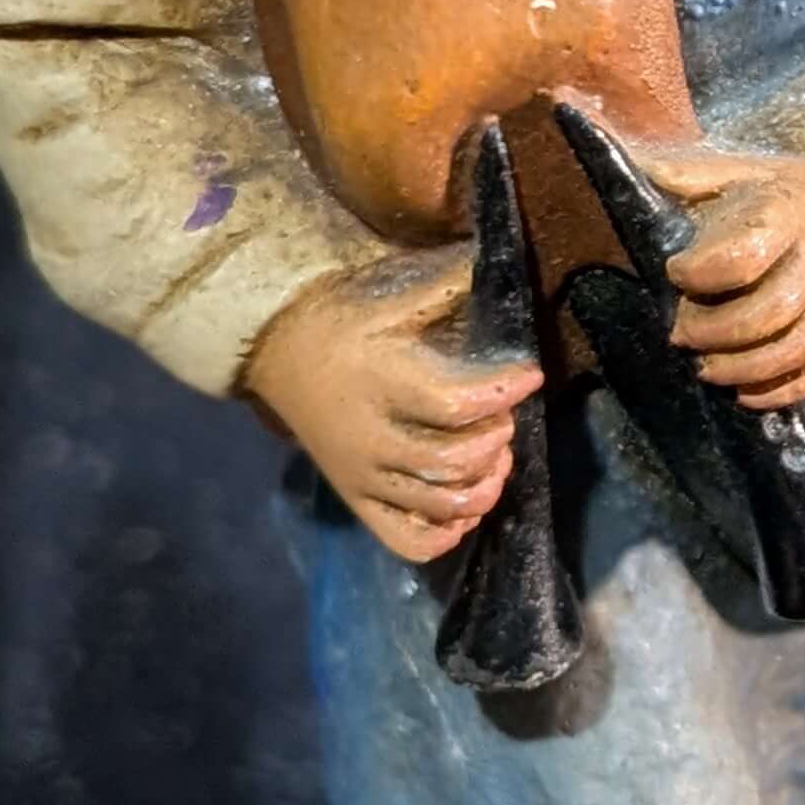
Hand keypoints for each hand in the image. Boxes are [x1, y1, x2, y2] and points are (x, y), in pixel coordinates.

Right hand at [243, 255, 538, 564]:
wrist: (273, 351)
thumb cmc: (339, 320)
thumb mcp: (386, 298)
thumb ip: (445, 286)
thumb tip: (500, 262)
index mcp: (382, 384)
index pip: (455, 406)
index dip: (503, 394)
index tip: (531, 375)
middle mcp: (371, 439)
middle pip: (454, 463)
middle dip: (497, 441)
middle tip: (505, 418)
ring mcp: (363, 477)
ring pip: (440, 505)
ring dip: (484, 485)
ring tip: (496, 458)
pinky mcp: (357, 501)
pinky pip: (409, 541)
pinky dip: (447, 533)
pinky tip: (465, 505)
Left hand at [635, 147, 804, 411]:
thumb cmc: (779, 190)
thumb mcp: (738, 169)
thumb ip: (688, 176)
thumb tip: (633, 170)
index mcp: (786, 216)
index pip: (745, 255)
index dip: (701, 272)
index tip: (674, 271)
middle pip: (772, 312)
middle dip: (716, 332)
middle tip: (679, 333)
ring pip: (796, 349)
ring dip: (745, 369)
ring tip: (705, 369)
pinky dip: (780, 391)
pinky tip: (743, 393)